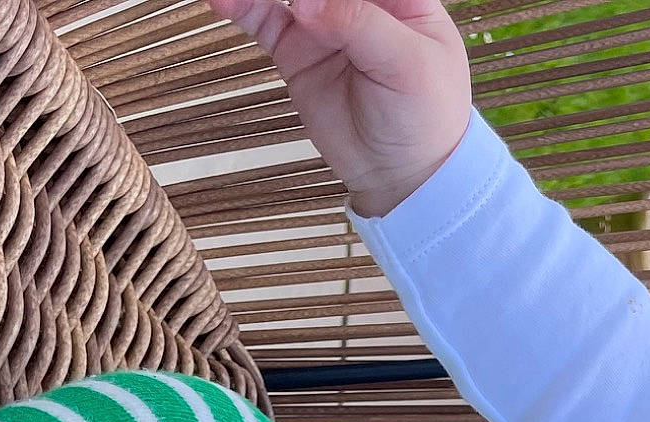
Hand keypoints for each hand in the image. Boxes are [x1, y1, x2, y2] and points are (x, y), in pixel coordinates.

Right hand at [206, 0, 472, 216]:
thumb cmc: (427, 117)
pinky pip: (263, 18)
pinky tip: (223, 0)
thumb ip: (361, 25)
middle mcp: (360, 3)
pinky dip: (241, 6)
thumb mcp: (409, 65)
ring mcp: (324, 25)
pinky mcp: (297, 51)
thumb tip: (307, 6)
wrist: (405, 175)